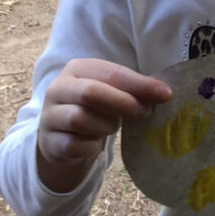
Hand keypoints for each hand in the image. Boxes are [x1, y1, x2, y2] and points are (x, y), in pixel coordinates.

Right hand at [36, 58, 171, 192]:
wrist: (64, 138)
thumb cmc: (95, 109)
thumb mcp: (113, 93)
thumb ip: (134, 90)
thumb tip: (164, 93)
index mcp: (77, 69)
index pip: (110, 72)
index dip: (139, 84)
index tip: (165, 94)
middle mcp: (58, 88)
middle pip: (91, 92)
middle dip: (123, 103)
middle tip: (144, 113)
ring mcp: (49, 115)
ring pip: (80, 119)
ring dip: (105, 126)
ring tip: (112, 127)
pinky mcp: (48, 142)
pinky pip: (73, 145)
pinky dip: (90, 146)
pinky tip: (94, 144)